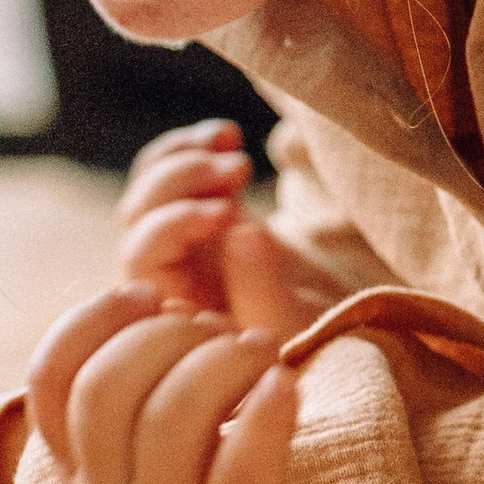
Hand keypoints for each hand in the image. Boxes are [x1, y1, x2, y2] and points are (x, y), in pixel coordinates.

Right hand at [26, 284, 350, 483]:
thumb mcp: (156, 460)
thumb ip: (149, 374)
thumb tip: (168, 270)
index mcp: (80, 476)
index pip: (47, 381)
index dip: (90, 319)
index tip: (149, 294)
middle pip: (105, 388)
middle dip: (167, 335)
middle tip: (222, 330)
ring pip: (170, 419)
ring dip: (223, 360)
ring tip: (262, 353)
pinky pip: (241, 467)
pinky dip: (265, 410)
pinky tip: (286, 385)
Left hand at [118, 122, 344, 333]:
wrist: (345, 336)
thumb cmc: (316, 348)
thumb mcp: (295, 330)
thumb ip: (263, 290)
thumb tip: (241, 232)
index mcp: (174, 316)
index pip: (143, 259)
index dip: (173, 225)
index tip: (228, 212)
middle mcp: (168, 280)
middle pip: (138, 217)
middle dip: (182, 182)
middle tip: (240, 168)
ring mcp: (184, 247)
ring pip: (150, 189)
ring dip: (187, 158)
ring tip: (237, 152)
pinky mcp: (207, 218)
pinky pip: (174, 173)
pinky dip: (192, 146)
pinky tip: (230, 135)